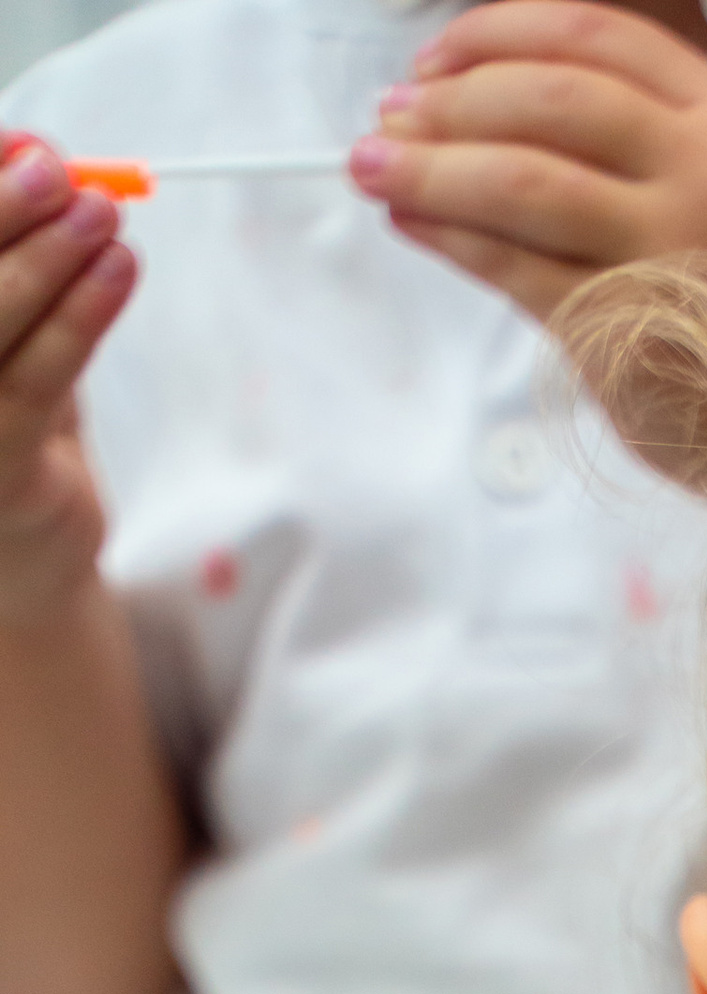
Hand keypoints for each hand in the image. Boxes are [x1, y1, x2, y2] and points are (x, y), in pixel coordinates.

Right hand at [0, 136, 134, 629]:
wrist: (25, 562)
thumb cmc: (8, 425)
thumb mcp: (11, 322)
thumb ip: (14, 244)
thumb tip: (35, 149)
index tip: (22, 144)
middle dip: (2, 208)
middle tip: (60, 171)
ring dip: (50, 258)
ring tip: (105, 216)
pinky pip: (37, 378)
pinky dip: (82, 317)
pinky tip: (120, 273)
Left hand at [352, 2, 706, 328]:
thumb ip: (621, 132)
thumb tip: (468, 97)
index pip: (593, 38)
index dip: (498, 36)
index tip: (436, 59)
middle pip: (546, 100)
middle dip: (449, 102)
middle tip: (392, 118)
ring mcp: (668, 253)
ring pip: (520, 180)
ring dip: (430, 169)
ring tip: (376, 168)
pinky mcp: (624, 326)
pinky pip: (513, 267)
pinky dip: (449, 238)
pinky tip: (413, 223)